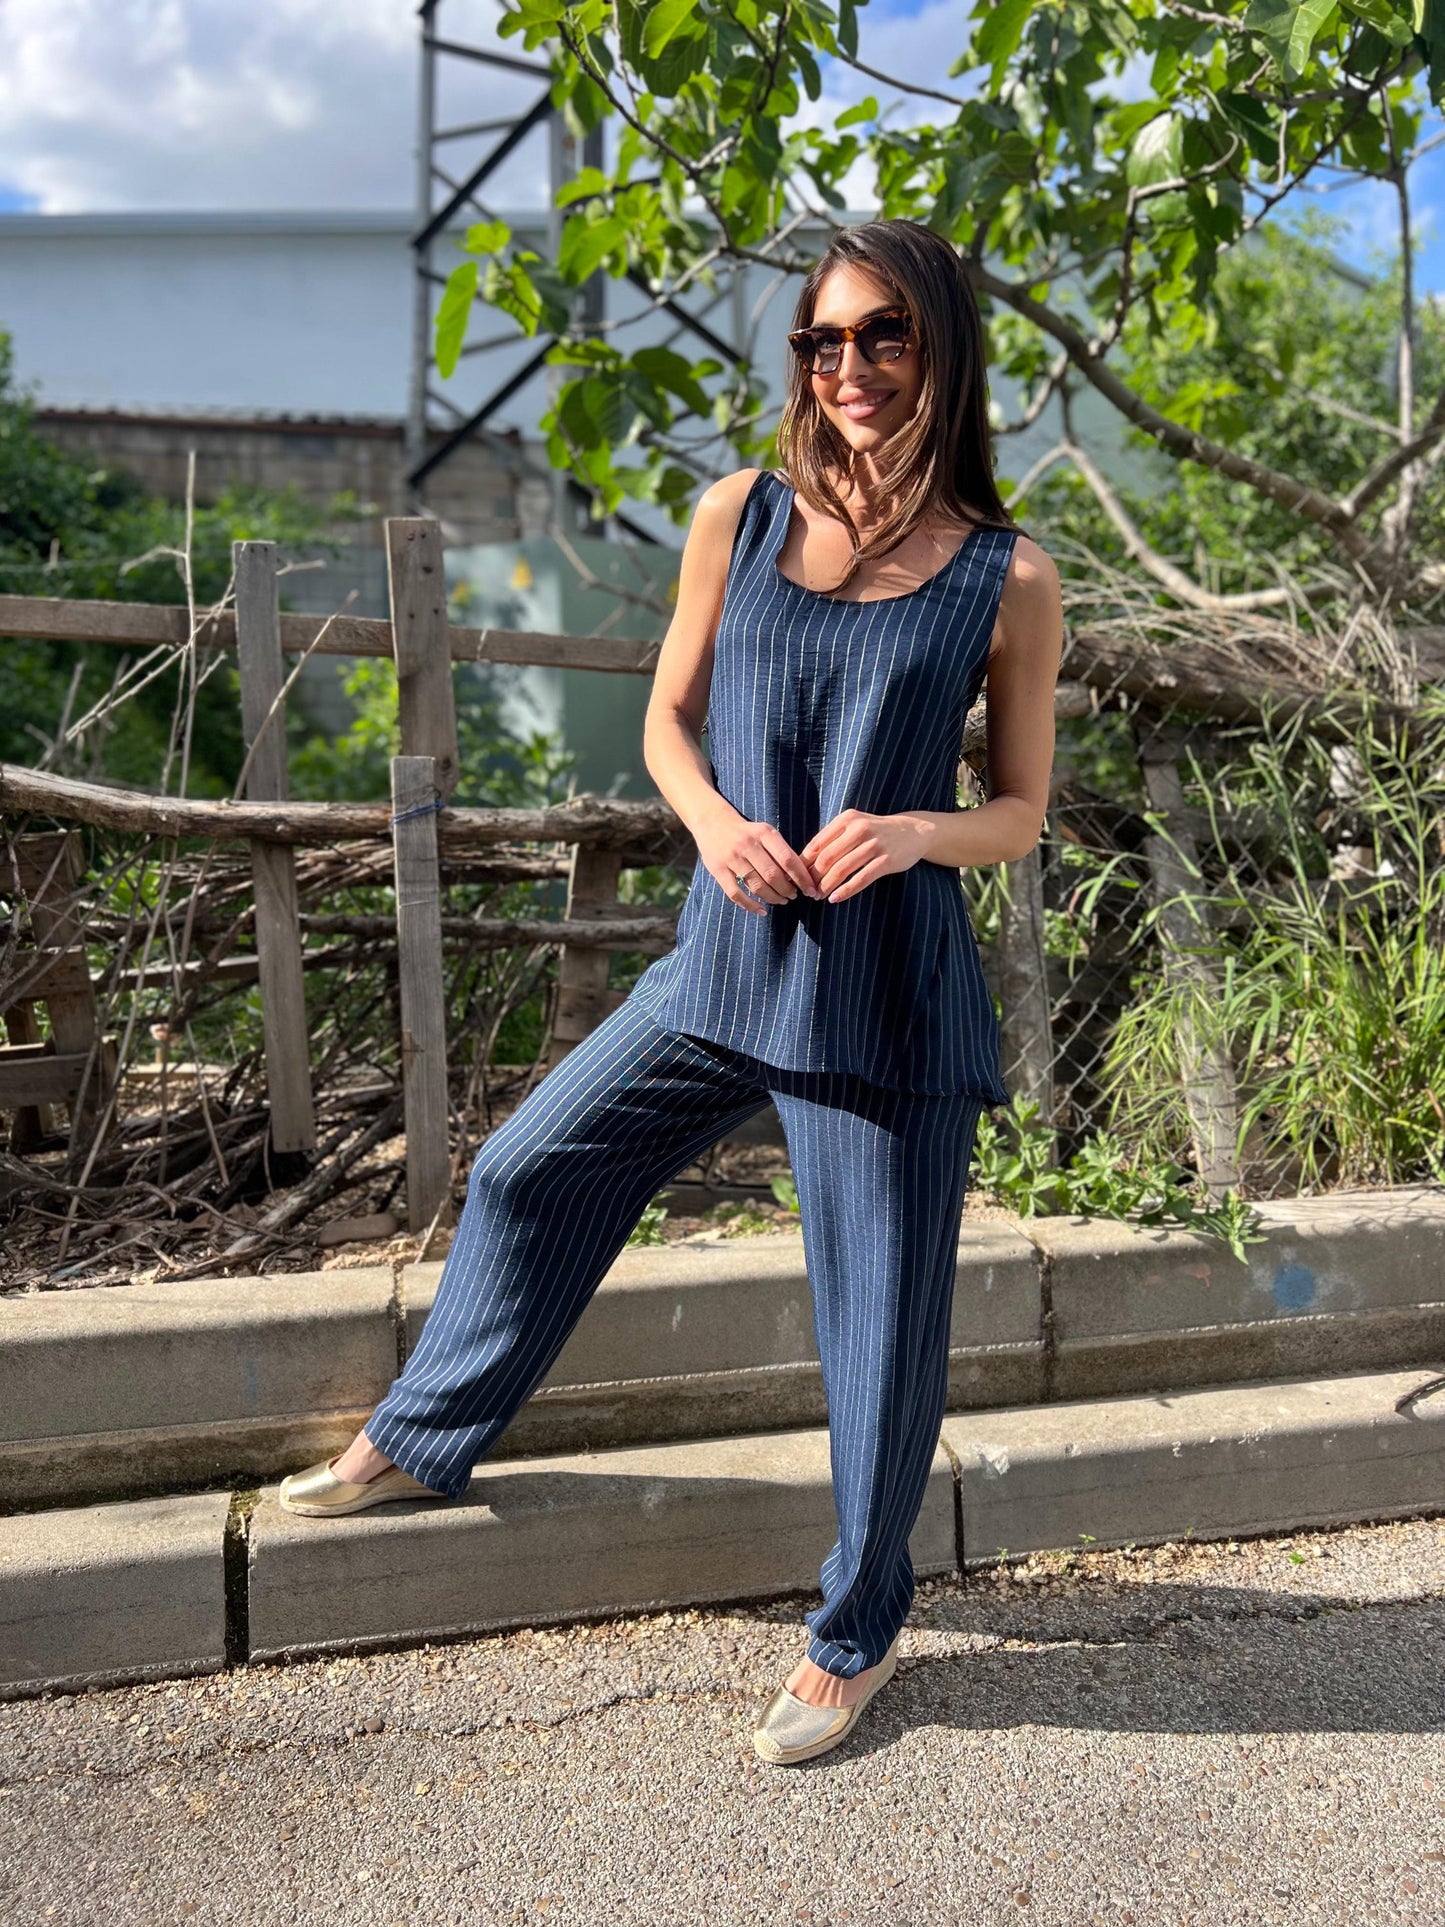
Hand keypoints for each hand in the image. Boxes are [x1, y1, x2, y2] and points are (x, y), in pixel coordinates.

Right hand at [695, 804, 822, 916]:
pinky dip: (751, 906)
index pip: (788, 859)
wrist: (712, 821)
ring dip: (773, 897)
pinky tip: (762, 911)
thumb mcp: (765, 832)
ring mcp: (732, 858)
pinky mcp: (718, 870)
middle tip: (793, 895)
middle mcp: (748, 844)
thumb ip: (780, 851)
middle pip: (773, 875)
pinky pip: (736, 894)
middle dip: (788, 890)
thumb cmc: (747, 831)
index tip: (811, 889)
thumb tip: (799, 877)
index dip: (802, 878)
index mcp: (764, 833)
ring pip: (757, 886)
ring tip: (782, 900)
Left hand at [801, 809, 933, 903]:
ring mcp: (874, 844)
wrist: (913, 831)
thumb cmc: (876, 831)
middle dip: (814, 877)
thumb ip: (832, 838)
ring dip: (827, 886)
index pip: (817, 844)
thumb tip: (804, 861)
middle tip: (808, 891)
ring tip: (819, 896)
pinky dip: (846, 890)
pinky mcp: (886, 860)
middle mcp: (859, 829)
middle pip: (827, 858)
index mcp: (847, 819)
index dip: (804, 863)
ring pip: (842, 869)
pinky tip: (835, 899)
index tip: (798, 877)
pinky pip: (861, 878)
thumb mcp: (854, 825)